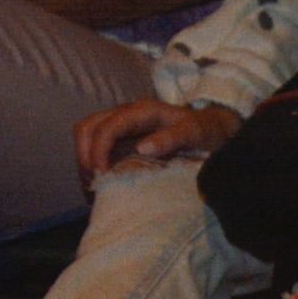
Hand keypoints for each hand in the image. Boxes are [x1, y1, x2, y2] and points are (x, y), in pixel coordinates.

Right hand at [74, 97, 239, 177]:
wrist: (212, 128)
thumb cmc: (204, 130)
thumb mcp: (195, 133)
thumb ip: (172, 138)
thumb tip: (141, 148)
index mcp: (142, 111)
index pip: (108, 126)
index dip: (98, 150)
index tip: (101, 174)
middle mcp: (126, 114)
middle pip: (88, 127)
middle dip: (85, 155)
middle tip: (94, 182)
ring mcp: (121, 126)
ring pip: (87, 136)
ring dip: (85, 161)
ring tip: (95, 186)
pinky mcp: (121, 138)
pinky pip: (96, 147)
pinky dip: (93, 164)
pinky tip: (102, 183)